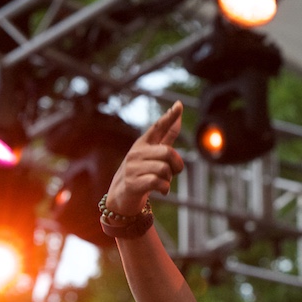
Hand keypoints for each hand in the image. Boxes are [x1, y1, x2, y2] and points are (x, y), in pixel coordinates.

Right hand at [105, 101, 184, 215]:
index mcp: (143, 144)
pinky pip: (158, 183)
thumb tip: (178, 116)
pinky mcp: (132, 183)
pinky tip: (162, 190)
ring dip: (169, 179)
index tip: (179, 105)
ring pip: (164, 169)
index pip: (158, 127)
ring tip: (161, 182)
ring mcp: (132, 168)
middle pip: (168, 152)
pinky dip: (165, 188)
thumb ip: (165, 139)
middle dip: (177, 165)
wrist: (121, 197)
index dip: (169, 117)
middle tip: (172, 173)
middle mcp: (136, 153)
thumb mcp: (151, 155)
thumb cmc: (141, 173)